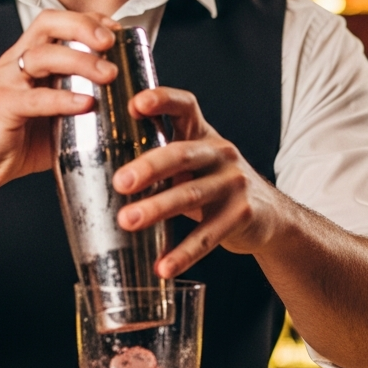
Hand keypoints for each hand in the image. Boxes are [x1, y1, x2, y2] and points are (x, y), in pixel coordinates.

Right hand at [0, 10, 118, 190]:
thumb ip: (82, 100)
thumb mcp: (58, 113)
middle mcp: (15, 62)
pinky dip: (63, 99)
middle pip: (48, 24)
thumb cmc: (20, 140)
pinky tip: (86, 104)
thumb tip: (128, 102)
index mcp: (28, 58)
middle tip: (111, 43)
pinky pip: (34, 98)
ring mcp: (5, 82)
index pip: (58, 21)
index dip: (88, 19)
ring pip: (42, 56)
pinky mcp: (1, 107)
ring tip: (109, 74)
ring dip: (80, 61)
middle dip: (83, 27)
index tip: (117, 30)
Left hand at [112, 88, 279, 278]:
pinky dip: (184, 253)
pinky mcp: (242, 214)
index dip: (162, 100)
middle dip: (150, 166)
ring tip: (128, 221)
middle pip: (182, 153)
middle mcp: (220, 153)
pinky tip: (163, 267)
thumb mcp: (195, 163)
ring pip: (192, 194)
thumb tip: (98, 163)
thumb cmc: (215, 184)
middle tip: (120, 182)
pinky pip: (208, 235)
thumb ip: (161, 158)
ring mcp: (234, 183)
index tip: (135, 104)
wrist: (269, 215)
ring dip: (157, 209)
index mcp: (203, 135)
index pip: (185, 106)